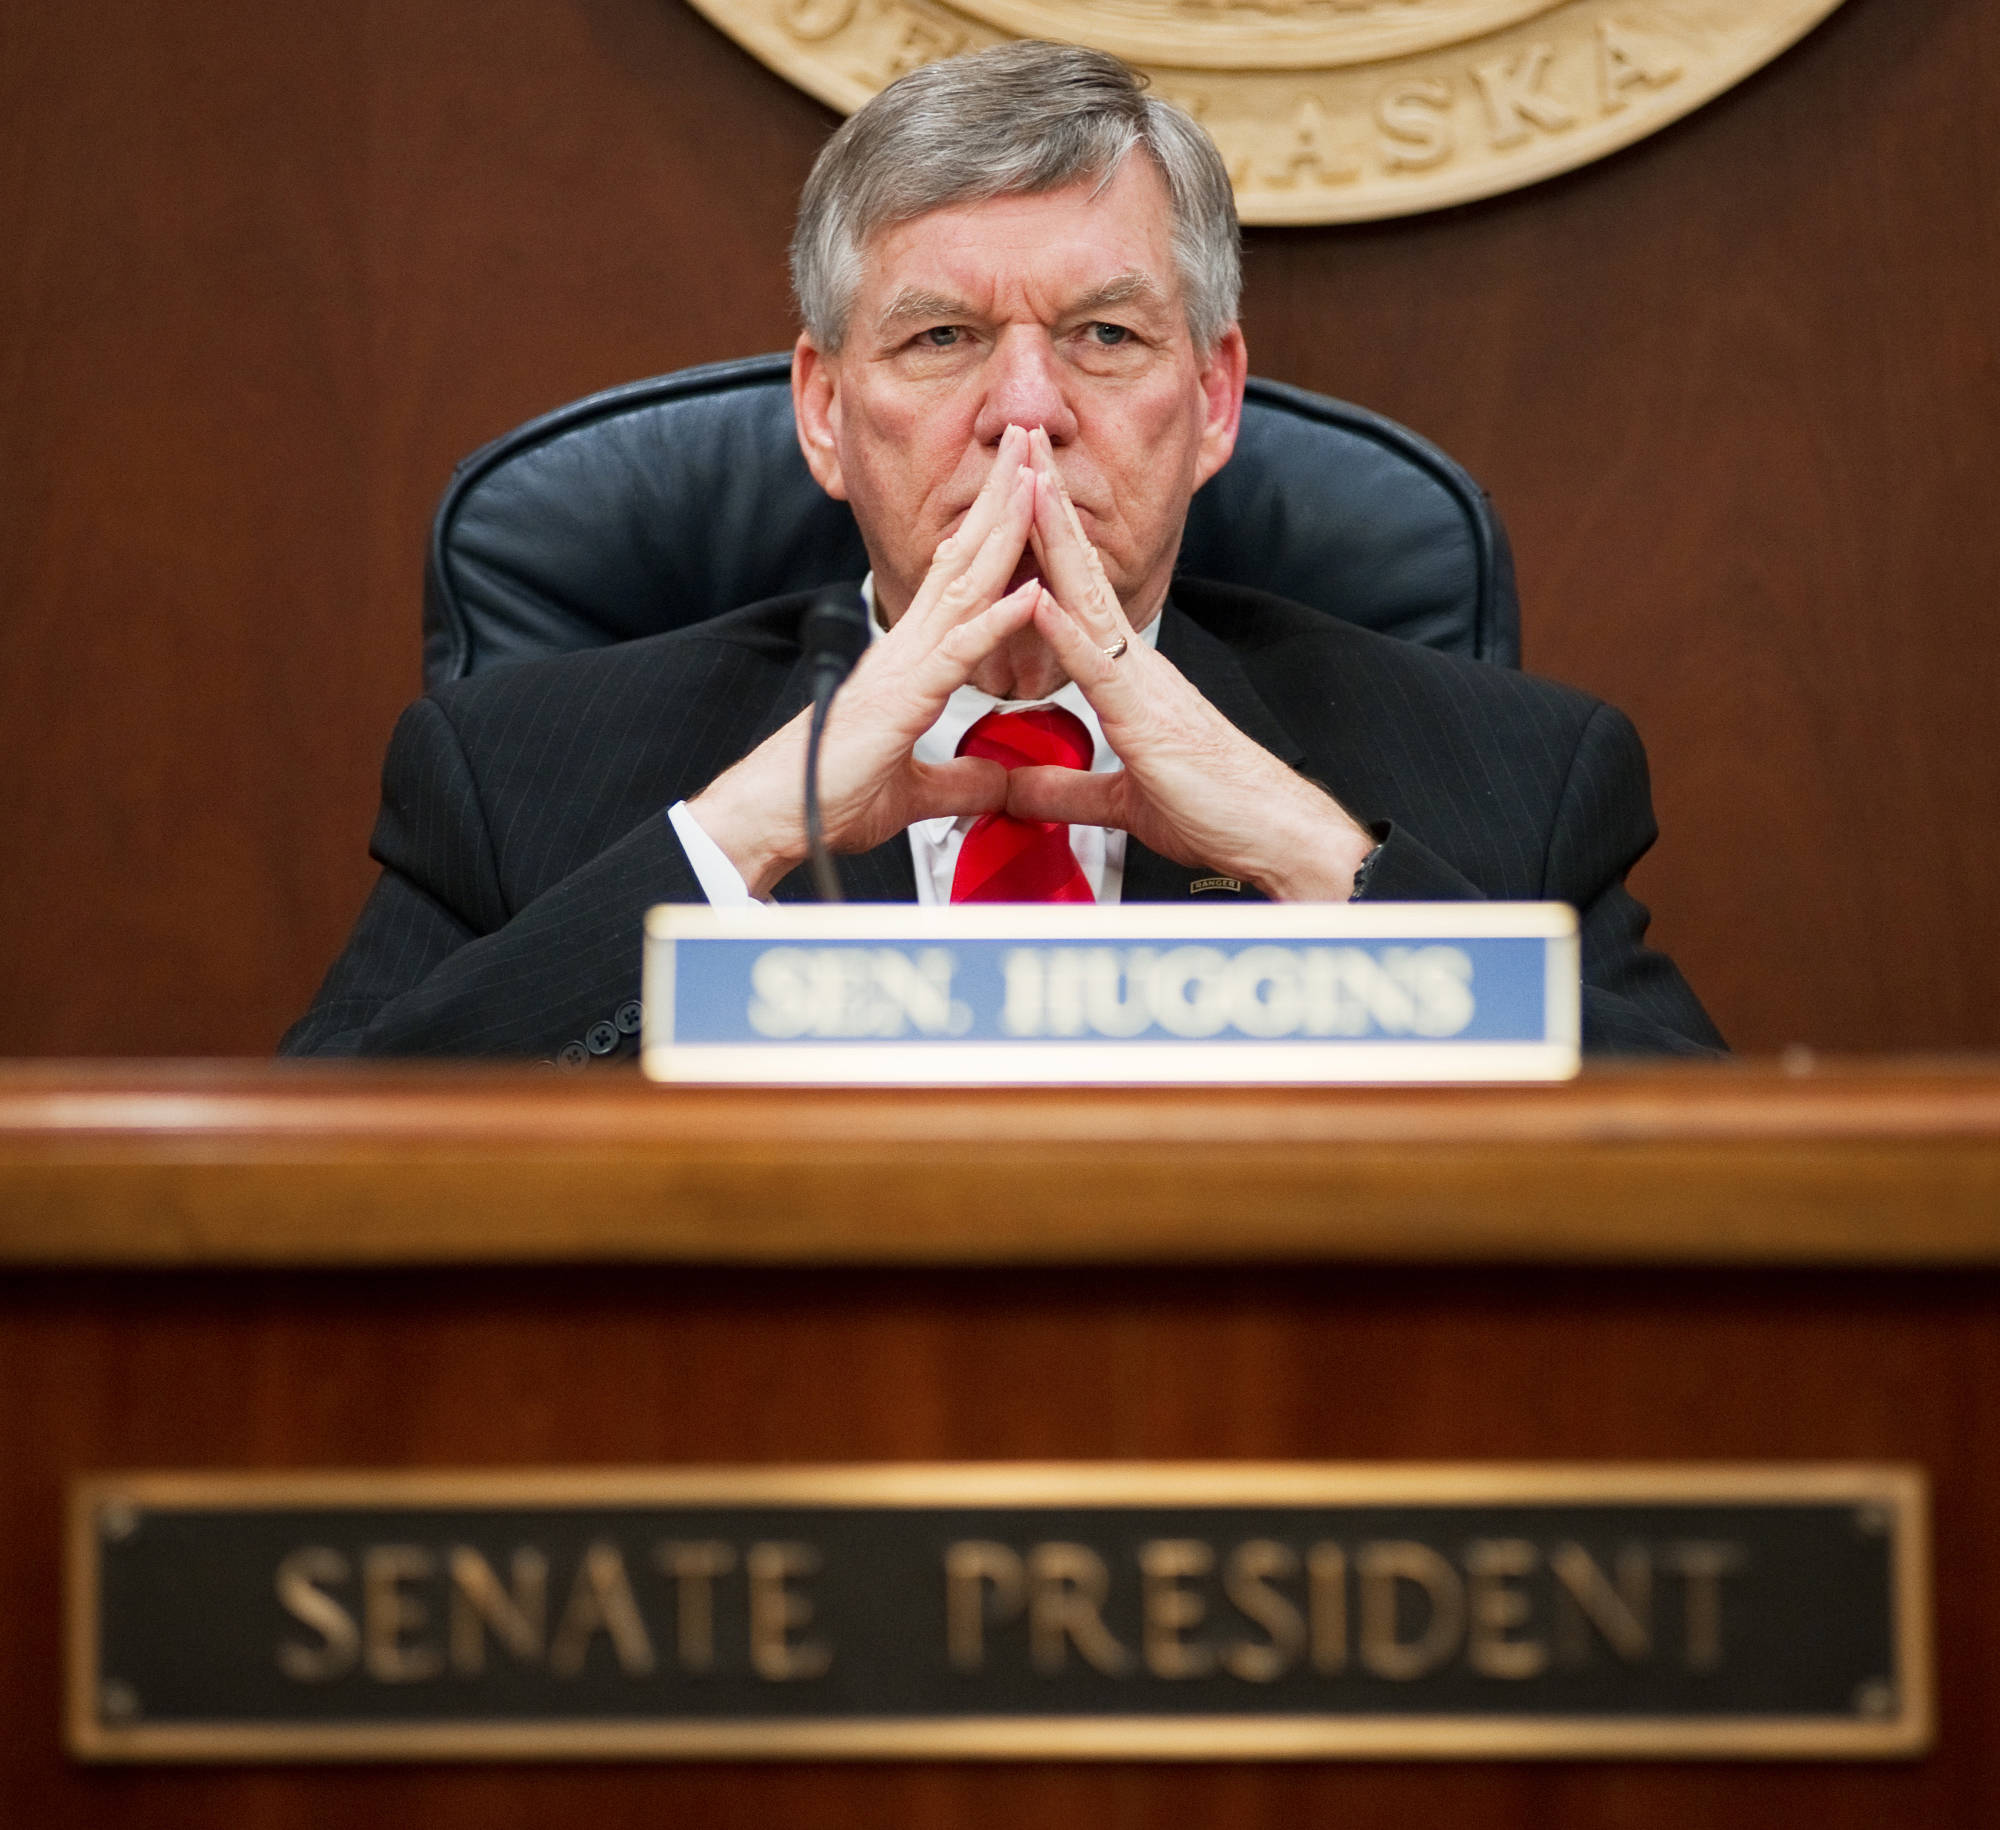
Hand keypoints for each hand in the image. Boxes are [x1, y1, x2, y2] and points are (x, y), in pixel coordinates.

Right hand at [686, 425, 1045, 896]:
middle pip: (964, 558)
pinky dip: (995, 623)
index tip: (1028, 486)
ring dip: (1003, 532)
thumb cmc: (827, 797)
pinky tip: (1030, 593)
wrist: (776, 819)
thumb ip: (959, 782)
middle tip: (1032, 439)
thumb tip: (998, 781)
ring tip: (1036, 480)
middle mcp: (907, 648)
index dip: (996, 530)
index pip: (961, 579)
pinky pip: (956, 654)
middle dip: (1001, 498)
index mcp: (910, 660)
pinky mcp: (901, 699)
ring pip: (963, 586)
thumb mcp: (915, 792)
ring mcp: (903, 667)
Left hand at [1008, 429, 1376, 900]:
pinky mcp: (1148, 720)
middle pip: (1081, 570)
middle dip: (1047, 505)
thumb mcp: (1122, 800)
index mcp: (1128, 676)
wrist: (1272, 836)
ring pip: (1090, 599)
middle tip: (1020, 441)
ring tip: (1025, 483)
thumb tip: (1019, 792)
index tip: (1016, 488)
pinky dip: (1067, 632)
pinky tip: (1037, 598)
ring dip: (1055, 540)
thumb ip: (1069, 790)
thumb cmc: (1211, 812)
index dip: (1045, 540)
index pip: (1077, 593)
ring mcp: (1143, 684)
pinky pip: (1102, 669)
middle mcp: (1136, 664)